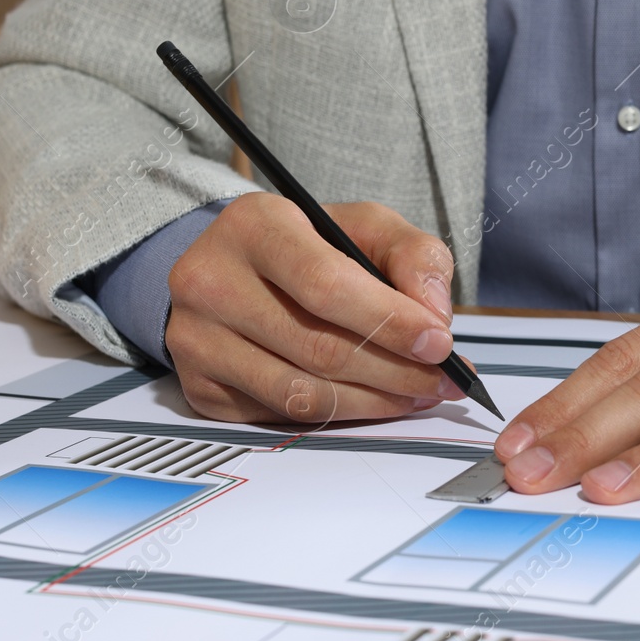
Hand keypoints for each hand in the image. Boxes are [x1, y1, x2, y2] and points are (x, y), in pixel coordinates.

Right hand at [165, 194, 463, 423]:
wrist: (230, 269)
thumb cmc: (305, 246)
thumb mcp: (362, 225)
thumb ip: (412, 255)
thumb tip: (434, 315)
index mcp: (254, 226)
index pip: (327, 284)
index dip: (390, 321)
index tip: (439, 343)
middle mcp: (212, 281)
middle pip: (319, 346)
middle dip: (396, 371)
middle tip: (442, 380)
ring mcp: (197, 339)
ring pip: (302, 392)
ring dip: (374, 402)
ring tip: (416, 394)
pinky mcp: (200, 386)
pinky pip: (280, 415)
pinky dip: (339, 415)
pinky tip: (372, 401)